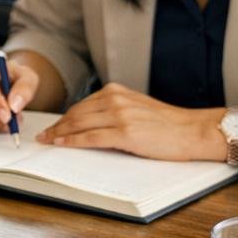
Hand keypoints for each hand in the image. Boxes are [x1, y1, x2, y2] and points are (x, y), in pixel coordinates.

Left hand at [37, 83, 224, 160]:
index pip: (80, 106)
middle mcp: (115, 100)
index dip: (63, 118)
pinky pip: (91, 137)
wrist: (194, 130)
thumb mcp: (136, 108)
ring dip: (60, 134)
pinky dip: (73, 142)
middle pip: (75, 114)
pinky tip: (62, 145)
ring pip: (79, 125)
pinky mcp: (125, 132)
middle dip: (57, 127)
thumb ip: (113, 111)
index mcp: (116, 92)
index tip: (51, 127)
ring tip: (48, 142)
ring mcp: (120, 116)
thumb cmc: (168, 124)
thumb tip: (89, 123)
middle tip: (44, 136)